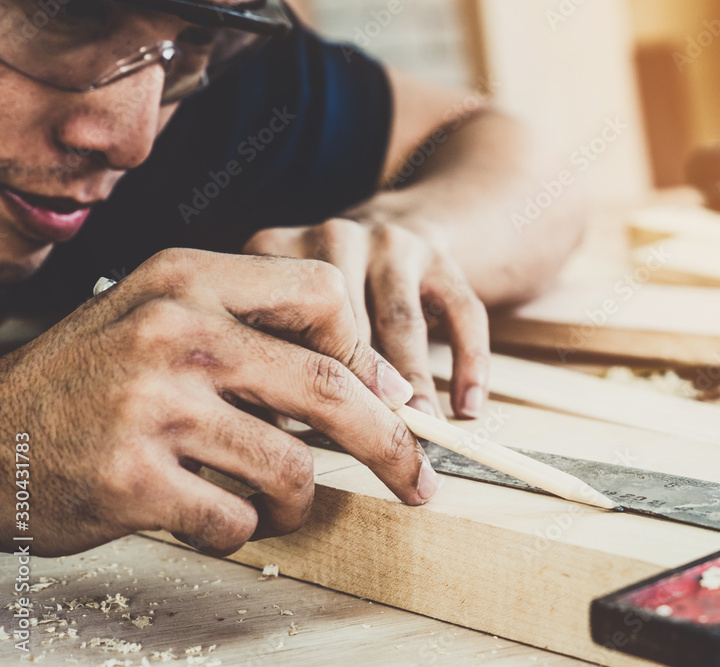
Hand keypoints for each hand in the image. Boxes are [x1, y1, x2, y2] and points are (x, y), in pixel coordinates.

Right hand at [0, 248, 438, 556]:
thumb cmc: (91, 382)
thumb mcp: (164, 320)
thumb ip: (258, 338)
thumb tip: (375, 386)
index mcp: (189, 279)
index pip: (322, 297)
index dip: (367, 354)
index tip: (389, 397)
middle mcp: (174, 332)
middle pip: (329, 389)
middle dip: (390, 444)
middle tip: (417, 478)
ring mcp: (152, 406)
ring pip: (291, 468)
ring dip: (297, 498)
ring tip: (272, 499)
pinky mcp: (132, 480)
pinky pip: (236, 519)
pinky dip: (241, 529)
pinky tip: (210, 515)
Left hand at [243, 219, 489, 419]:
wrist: (387, 229)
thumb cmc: (319, 296)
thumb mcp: (280, 305)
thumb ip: (269, 349)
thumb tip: (269, 428)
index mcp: (282, 250)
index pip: (284, 318)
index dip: (295, 375)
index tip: (304, 425)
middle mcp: (337, 238)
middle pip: (347, 320)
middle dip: (361, 388)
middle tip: (371, 442)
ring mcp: (392, 243)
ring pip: (403, 320)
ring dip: (414, 381)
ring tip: (423, 429)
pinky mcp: (440, 256)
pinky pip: (463, 309)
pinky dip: (469, 360)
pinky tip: (470, 407)